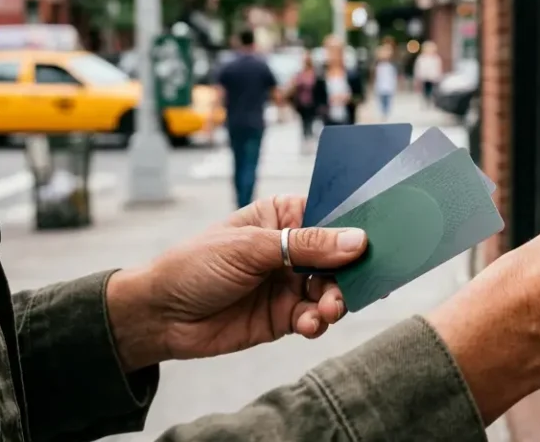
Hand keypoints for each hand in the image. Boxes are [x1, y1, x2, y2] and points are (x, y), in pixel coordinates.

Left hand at [107, 196, 367, 371]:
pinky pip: (316, 317)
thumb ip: (306, 245)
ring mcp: (291, 283)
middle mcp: (293, 248)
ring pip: (334, 289)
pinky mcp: (287, 316)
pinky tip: (309, 324)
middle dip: (352, 270)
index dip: (356, 226)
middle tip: (358, 283)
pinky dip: (319, 321)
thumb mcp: (250, 248)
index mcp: (284, 216)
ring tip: (327, 309)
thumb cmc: (195, 265)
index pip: (332, 214)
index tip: (378, 239)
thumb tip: (358, 241)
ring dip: (336, 300)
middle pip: (341, 255)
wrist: (161, 316)